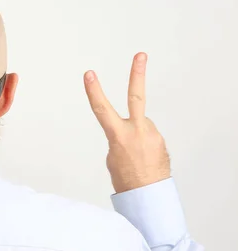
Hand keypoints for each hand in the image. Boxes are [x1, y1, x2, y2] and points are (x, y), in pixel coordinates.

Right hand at [83, 53, 169, 192]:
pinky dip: (143, 144)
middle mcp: (137, 131)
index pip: (102, 109)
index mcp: (119, 136)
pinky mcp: (160, 140)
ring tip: (135, 156)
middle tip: (141, 55)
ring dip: (135, 136)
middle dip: (137, 74)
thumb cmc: (126, 180)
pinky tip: (143, 158)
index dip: (94, 90)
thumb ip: (119, 137)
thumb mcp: (112, 157)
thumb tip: (129, 129)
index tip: (89, 74)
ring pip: (140, 125)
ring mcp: (152, 134)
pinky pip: (148, 135)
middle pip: (136, 97)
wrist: (147, 195)